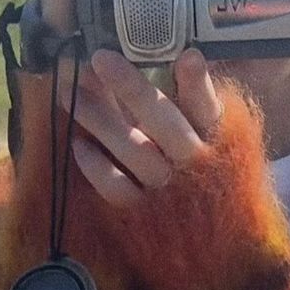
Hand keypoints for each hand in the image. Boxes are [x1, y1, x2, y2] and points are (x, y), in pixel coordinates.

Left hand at [62, 46, 222, 206]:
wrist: (213, 238)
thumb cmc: (205, 169)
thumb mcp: (207, 133)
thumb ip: (190, 97)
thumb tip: (170, 51)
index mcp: (218, 137)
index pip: (208, 107)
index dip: (197, 83)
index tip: (187, 56)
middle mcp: (197, 162)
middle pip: (166, 124)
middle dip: (134, 90)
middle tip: (100, 58)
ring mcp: (170, 190)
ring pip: (135, 152)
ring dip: (101, 120)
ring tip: (71, 92)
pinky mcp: (146, 213)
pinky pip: (118, 189)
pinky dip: (97, 168)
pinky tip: (79, 145)